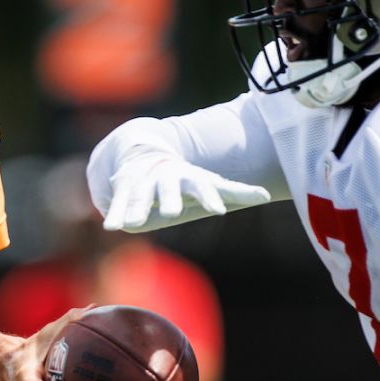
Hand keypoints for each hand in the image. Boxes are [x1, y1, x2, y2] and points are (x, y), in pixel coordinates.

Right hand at [103, 153, 269, 232]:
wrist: (146, 153)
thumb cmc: (185, 178)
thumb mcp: (209, 182)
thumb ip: (235, 192)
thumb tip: (267, 195)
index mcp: (189, 177)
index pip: (202, 186)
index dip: (210, 197)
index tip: (218, 210)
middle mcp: (165, 177)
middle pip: (168, 189)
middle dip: (168, 199)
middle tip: (170, 212)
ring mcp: (143, 182)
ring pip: (140, 196)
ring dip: (137, 208)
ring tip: (133, 224)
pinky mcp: (125, 188)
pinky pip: (119, 203)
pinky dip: (115, 214)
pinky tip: (111, 227)